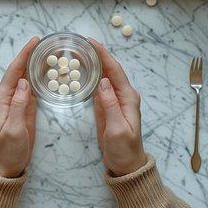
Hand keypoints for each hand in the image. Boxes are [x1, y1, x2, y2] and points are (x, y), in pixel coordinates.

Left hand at [0, 37, 39, 177]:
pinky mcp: (24, 105)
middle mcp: (7, 95)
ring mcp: (16, 99)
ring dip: (38, 64)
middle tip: (49, 44)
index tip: (34, 41)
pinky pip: (32, 86)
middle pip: (20, 69)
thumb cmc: (8, 149)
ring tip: (52, 53)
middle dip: (33, 55)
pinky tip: (49, 71)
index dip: (24, 55)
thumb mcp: (14, 129)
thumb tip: (24, 82)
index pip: (14, 71)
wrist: (8, 164)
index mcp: (1, 98)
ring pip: (27, 76)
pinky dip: (40, 77)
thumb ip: (18, 105)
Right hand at [88, 38, 146, 176]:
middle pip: (109, 70)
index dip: (104, 55)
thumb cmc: (124, 149)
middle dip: (96, 55)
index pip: (115, 71)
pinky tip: (82, 73)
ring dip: (93, 65)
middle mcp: (123, 95)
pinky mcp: (107, 107)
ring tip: (78, 54)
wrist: (126, 165)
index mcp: (128, 98)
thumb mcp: (117, 128)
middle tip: (80, 45)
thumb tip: (103, 82)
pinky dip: (90, 78)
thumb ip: (110, 104)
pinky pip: (99, 88)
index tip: (91, 43)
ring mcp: (115, 100)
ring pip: (103, 77)